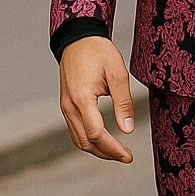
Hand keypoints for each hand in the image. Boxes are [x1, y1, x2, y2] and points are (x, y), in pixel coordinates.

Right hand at [59, 37, 134, 161]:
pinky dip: (89, 140)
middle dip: (107, 153)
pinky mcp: (66, 105)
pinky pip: (75, 130)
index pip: (96, 134)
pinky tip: (104, 140)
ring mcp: (65, 107)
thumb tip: (128, 130)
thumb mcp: (118, 73)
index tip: (128, 155)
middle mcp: (69, 106)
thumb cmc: (99, 52)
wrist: (78, 38)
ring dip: (98, 150)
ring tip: (118, 152)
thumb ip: (123, 103)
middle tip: (127, 156)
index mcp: (82, 98)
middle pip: (86, 142)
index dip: (113, 148)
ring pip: (79, 139)